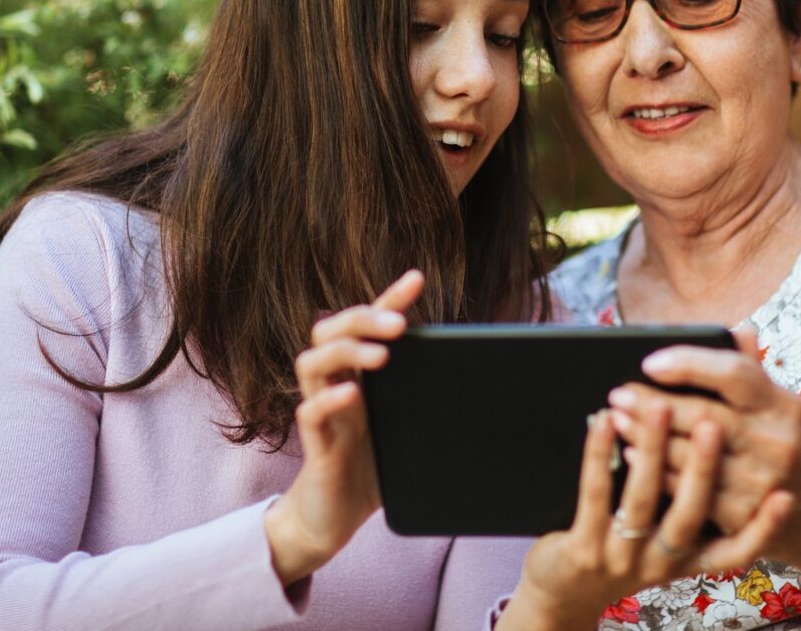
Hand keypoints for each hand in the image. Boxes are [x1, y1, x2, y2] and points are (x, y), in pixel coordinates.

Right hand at [264, 269, 422, 584]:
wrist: (333, 521)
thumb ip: (433, 407)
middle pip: (330, 330)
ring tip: (381, 356)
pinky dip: (328, 401)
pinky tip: (351, 396)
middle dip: (363, 317)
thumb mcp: (411, 431)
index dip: (390, 298)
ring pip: (312, 361)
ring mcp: (322, 412)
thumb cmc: (374, 471)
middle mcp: (336, 385)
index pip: (368, 326)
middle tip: (399, 323)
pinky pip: (310, 412)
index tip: (416, 278)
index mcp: (360, 377)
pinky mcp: (314, 445)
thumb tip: (489, 393)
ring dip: (347, 351)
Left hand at [502, 398, 792, 630]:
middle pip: (691, 514)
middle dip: (704, 469)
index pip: (737, 550)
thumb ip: (696, 490)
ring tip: (658, 409)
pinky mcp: (583, 549)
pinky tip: (603, 424)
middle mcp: (662, 562)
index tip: (787, 498)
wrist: (565, 594)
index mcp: (689, 558)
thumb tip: (725, 421)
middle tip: (713, 425)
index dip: (764, 527)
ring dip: (651, 450)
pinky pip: (594, 495)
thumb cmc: (624, 547)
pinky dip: (599, 455)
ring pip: (644, 500)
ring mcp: (622, 558)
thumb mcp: (665, 533)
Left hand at [611, 328, 800, 565]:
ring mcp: (759, 483)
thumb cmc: (792, 447)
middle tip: (618, 394)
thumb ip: (755, 370)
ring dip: (645, 437)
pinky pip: (686, 490)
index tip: (650, 362)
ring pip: (688, 455)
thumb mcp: (785, 407)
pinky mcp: (741, 517)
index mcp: (786, 406)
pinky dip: (655, 470)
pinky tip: (633, 455)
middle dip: (652, 403)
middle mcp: (776, 443)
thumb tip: (739, 326)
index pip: (734, 373)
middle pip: (703, 416)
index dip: (689, 364)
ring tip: (616, 420)